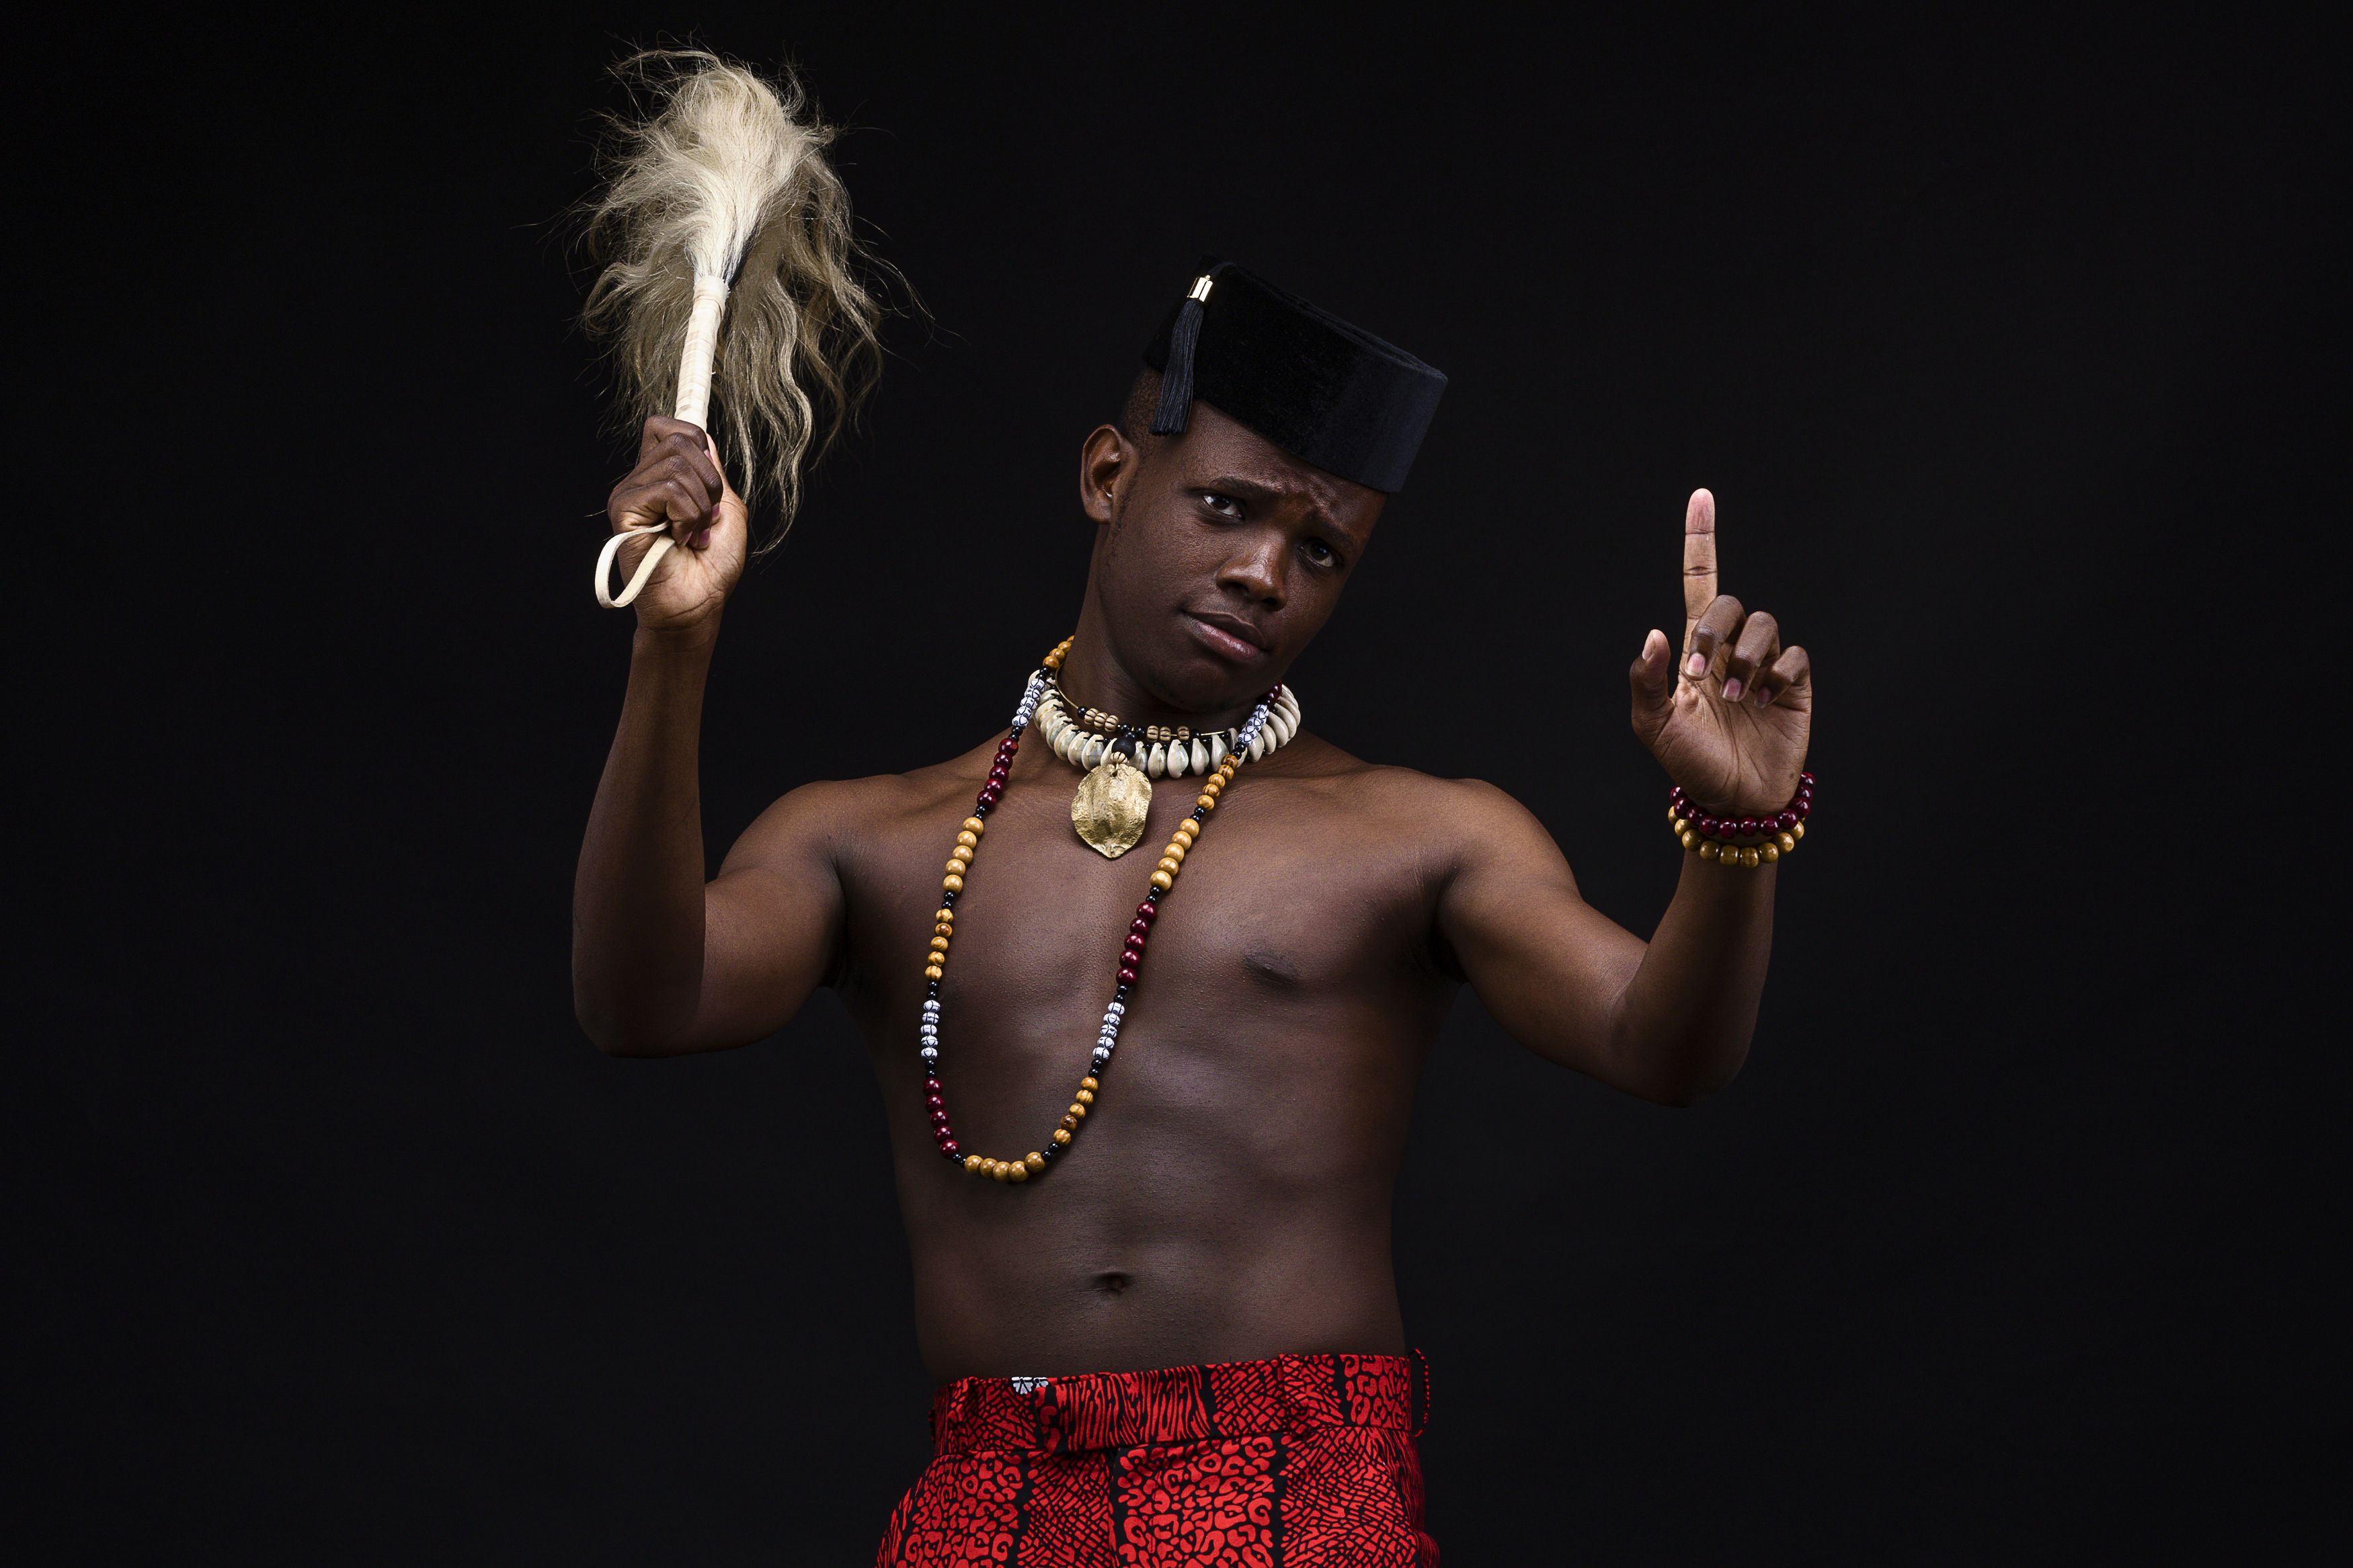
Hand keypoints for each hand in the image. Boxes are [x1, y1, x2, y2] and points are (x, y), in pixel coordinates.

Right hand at [606, 416, 748, 634]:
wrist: (698, 605)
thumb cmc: (712, 566)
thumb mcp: (727, 509)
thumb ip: (713, 472)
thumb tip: (702, 438)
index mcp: (662, 476)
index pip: (670, 426)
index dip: (698, 443)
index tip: (711, 487)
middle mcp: (641, 480)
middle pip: (681, 440)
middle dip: (710, 483)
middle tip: (706, 519)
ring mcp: (630, 494)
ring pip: (676, 463)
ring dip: (700, 505)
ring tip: (693, 534)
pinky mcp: (624, 510)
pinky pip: (667, 488)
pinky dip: (687, 515)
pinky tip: (680, 538)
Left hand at [1628, 488, 1812, 815]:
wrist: (1732, 801)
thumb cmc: (1689, 763)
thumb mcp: (1653, 726)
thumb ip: (1645, 679)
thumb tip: (1654, 632)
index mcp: (1693, 650)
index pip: (1698, 583)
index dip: (1700, 540)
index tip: (1700, 497)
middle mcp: (1730, 651)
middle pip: (1730, 603)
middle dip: (1715, 630)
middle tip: (1700, 674)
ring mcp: (1765, 667)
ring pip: (1765, 625)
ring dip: (1748, 658)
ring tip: (1737, 699)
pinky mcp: (1795, 687)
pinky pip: (1795, 657)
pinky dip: (1779, 675)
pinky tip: (1766, 702)